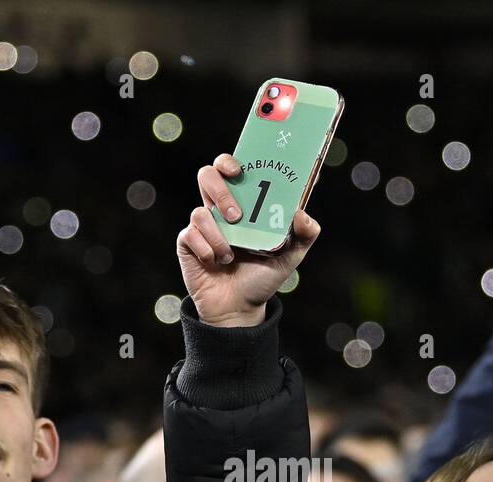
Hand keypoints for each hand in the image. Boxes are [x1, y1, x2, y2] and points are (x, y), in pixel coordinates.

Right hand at [177, 153, 320, 326]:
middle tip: (237, 215)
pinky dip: (207, 250)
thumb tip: (302, 214)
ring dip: (218, 234)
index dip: (229, 161)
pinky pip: (190, 235)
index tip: (239, 169)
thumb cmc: (262, 277)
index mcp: (243, 203)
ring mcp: (202, 226)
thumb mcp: (291, 256)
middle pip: (207, 176)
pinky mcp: (188, 243)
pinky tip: (217, 263)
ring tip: (231, 253)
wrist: (239, 308)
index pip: (230, 168)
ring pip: (199, 211)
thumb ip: (305, 234)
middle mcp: (220, 209)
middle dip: (221, 192)